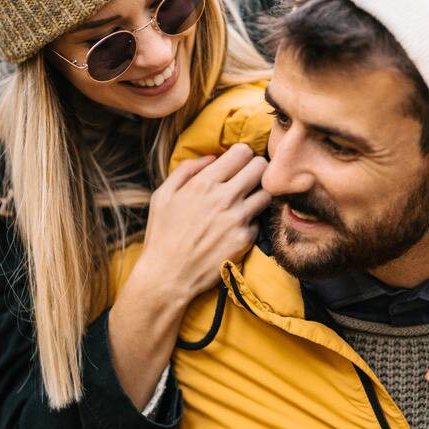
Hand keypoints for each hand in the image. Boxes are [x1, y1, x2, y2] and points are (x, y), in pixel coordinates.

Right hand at [135, 144, 270, 301]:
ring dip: (258, 193)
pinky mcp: (246, 239)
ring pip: (266, 193)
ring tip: (246, 200)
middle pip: (260, 167)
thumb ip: (186, 170)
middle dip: (255, 168)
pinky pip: (258, 221)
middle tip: (247, 178)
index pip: (242, 152)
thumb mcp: (162, 195)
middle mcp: (225, 197)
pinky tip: (236, 226)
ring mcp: (238, 219)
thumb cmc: (162, 235)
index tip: (237, 163)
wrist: (168, 276)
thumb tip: (211, 158)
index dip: (242, 154)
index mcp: (204, 183)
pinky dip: (251, 221)